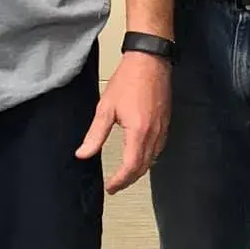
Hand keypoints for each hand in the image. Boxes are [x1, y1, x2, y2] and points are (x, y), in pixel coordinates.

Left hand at [75, 52, 171, 192]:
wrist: (151, 61)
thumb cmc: (128, 80)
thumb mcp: (106, 107)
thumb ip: (95, 134)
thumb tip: (83, 154)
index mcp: (139, 132)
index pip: (131, 167)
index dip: (120, 181)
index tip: (110, 187)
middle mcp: (154, 134)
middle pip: (143, 167)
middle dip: (129, 180)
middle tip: (115, 185)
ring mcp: (163, 129)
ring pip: (153, 160)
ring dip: (139, 171)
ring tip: (124, 175)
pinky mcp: (166, 123)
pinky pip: (159, 148)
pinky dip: (148, 158)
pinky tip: (140, 156)